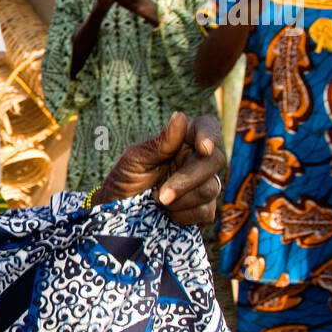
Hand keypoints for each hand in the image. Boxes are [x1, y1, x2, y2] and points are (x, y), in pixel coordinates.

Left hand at [95, 112, 225, 225]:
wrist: (117, 213)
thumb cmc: (124, 180)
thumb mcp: (135, 160)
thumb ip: (160, 143)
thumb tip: (180, 116)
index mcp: (181, 141)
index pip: (206, 127)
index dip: (210, 134)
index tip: (203, 148)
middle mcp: (196, 160)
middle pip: (214, 161)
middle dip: (188, 179)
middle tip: (161, 195)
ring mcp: (202, 185)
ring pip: (210, 188)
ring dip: (181, 200)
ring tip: (156, 201)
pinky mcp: (203, 210)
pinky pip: (206, 211)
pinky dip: (184, 215)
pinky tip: (167, 214)